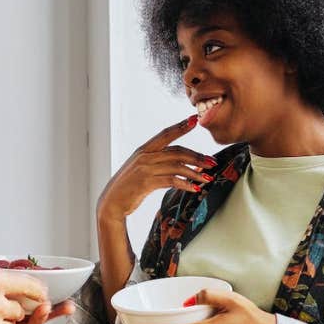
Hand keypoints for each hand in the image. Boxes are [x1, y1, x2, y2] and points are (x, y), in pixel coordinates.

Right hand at [97, 116, 214, 222]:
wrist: (112, 203)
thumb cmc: (128, 187)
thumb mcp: (140, 169)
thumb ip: (157, 163)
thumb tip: (182, 163)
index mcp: (143, 150)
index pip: (165, 134)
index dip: (180, 127)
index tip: (194, 120)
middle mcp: (145, 156)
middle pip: (177, 151)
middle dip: (197, 156)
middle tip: (212, 162)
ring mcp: (145, 169)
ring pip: (177, 166)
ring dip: (195, 172)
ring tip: (207, 178)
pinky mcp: (146, 183)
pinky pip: (172, 180)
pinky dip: (185, 184)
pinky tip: (194, 189)